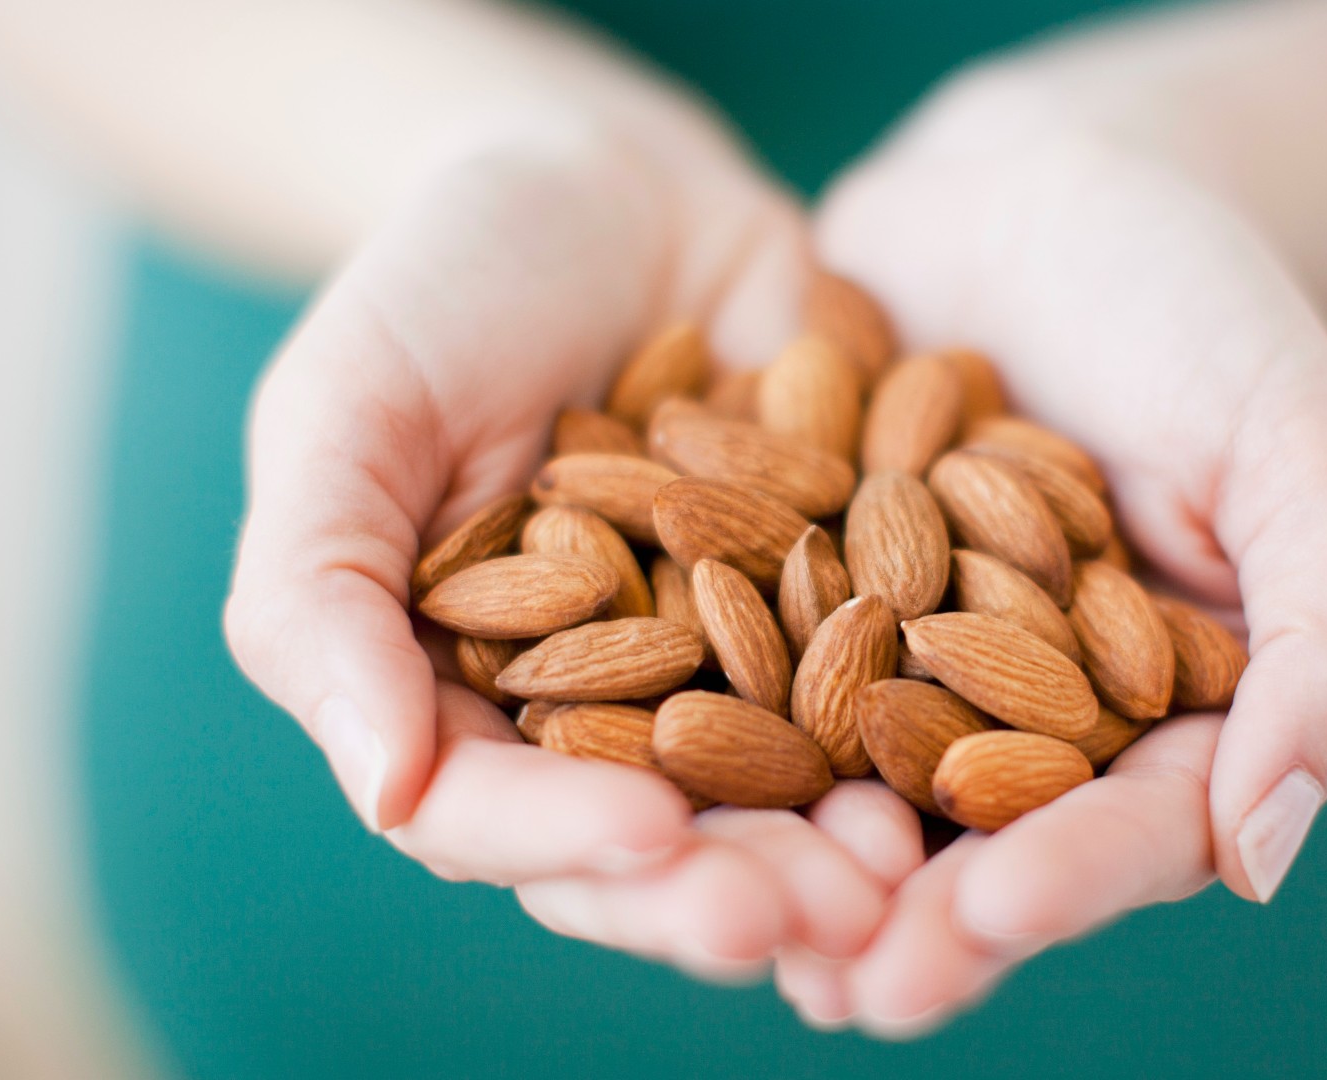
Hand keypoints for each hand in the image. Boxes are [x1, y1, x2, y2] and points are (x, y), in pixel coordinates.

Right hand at [221, 101, 902, 974]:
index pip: (494, 816)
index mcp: (462, 704)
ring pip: (787, 796)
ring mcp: (734, 672)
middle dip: (733, 887)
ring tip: (908, 871)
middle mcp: (604, 718)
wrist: (612, 188)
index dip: (564, 842)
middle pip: (659, 840)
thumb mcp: (347, 411)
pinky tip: (1004, 752)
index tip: (650, 837)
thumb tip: (383, 793)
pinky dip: (940, 725)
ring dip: (847, 848)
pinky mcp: (845, 610)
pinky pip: (896, 682)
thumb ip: (322, 594)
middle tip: (819, 915)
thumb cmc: (443, 284)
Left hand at [773, 71, 1326, 1034]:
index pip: (1133, 829)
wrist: (1046, 181)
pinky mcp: (805, 592)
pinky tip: (649, 780)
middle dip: (916, 917)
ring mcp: (912, 658)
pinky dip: (709, 724)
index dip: (1066, 881)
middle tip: (848, 984)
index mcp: (1175, 710)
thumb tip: (1262, 856)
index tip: (988, 917)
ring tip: (735, 924)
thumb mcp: (1305, 454)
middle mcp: (1034, 709)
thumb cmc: (1208, 303)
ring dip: (802, 864)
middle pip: (981, 842)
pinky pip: (757, 672)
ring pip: (858, 786)